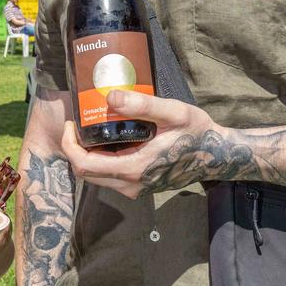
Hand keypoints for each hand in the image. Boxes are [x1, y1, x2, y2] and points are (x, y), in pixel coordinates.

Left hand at [61, 90, 222, 199]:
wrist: (216, 155)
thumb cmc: (196, 133)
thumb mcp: (173, 112)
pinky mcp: (139, 186)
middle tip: (77, 122)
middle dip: (74, 148)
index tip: (69, 123)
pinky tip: (109, 137)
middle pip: (86, 172)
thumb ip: (142, 106)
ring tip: (92, 127)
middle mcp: (130, 184)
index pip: (85, 165)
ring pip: (96, 176)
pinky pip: (109, 176)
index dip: (69, 145)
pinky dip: (101, 158)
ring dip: (87, 154)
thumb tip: (110, 97)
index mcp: (134, 168)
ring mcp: (135, 188)